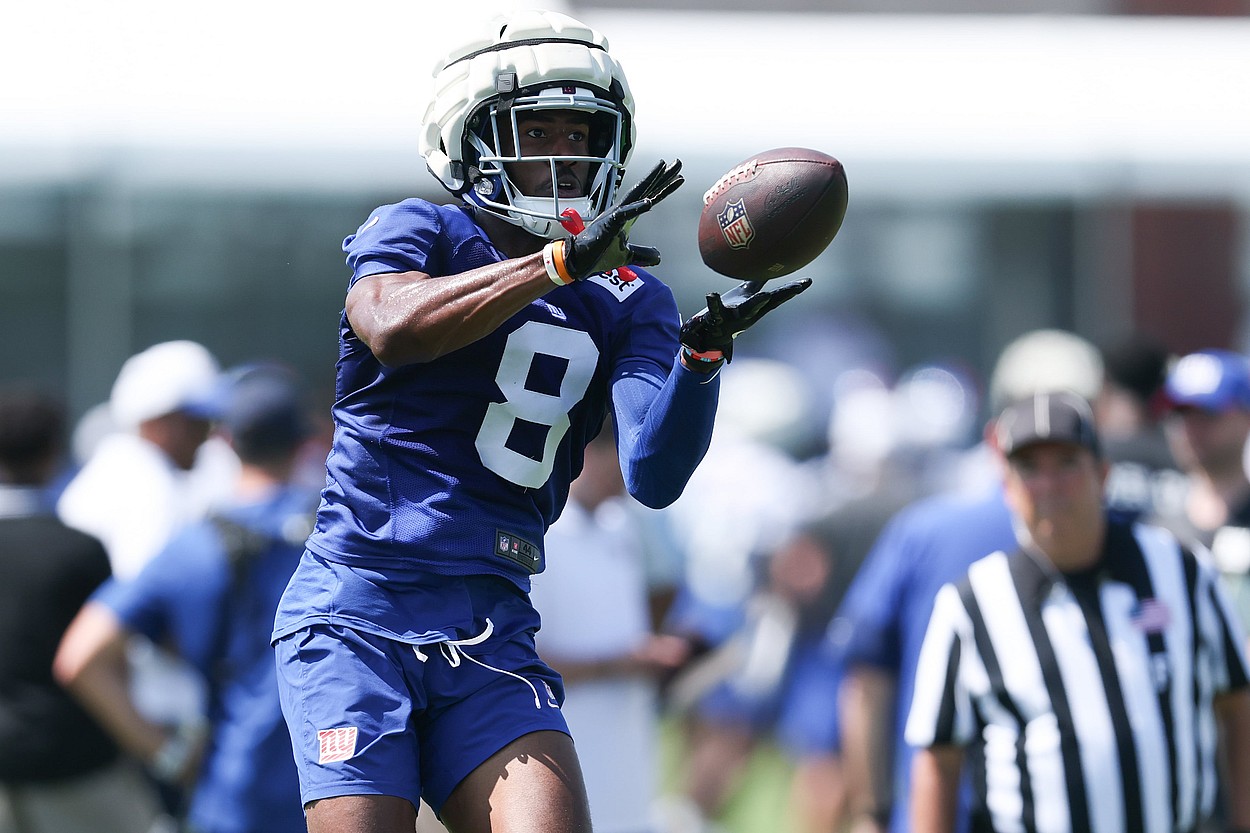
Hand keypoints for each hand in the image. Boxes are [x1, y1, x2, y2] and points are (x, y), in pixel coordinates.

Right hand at [553, 159, 683, 281]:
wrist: (577, 261)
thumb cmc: (597, 255)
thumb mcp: (626, 256)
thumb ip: (642, 254)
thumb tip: (658, 257)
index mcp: (627, 217)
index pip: (650, 198)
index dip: (665, 188)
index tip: (679, 178)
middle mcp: (622, 211)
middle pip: (646, 190)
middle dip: (663, 176)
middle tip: (678, 163)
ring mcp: (615, 216)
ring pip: (636, 194)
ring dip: (651, 180)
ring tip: (664, 166)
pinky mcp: (608, 225)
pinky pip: (625, 215)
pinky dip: (636, 208)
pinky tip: (649, 202)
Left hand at [680, 278, 811, 361]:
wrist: (713, 336)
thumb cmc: (731, 313)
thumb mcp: (746, 297)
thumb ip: (756, 283)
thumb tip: (767, 268)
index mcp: (757, 307)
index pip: (777, 297)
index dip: (792, 289)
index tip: (807, 282)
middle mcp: (750, 313)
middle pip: (768, 303)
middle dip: (782, 295)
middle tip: (797, 288)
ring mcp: (735, 317)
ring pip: (747, 309)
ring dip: (756, 303)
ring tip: (764, 294)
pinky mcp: (718, 318)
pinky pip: (715, 310)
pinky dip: (714, 302)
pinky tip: (712, 294)